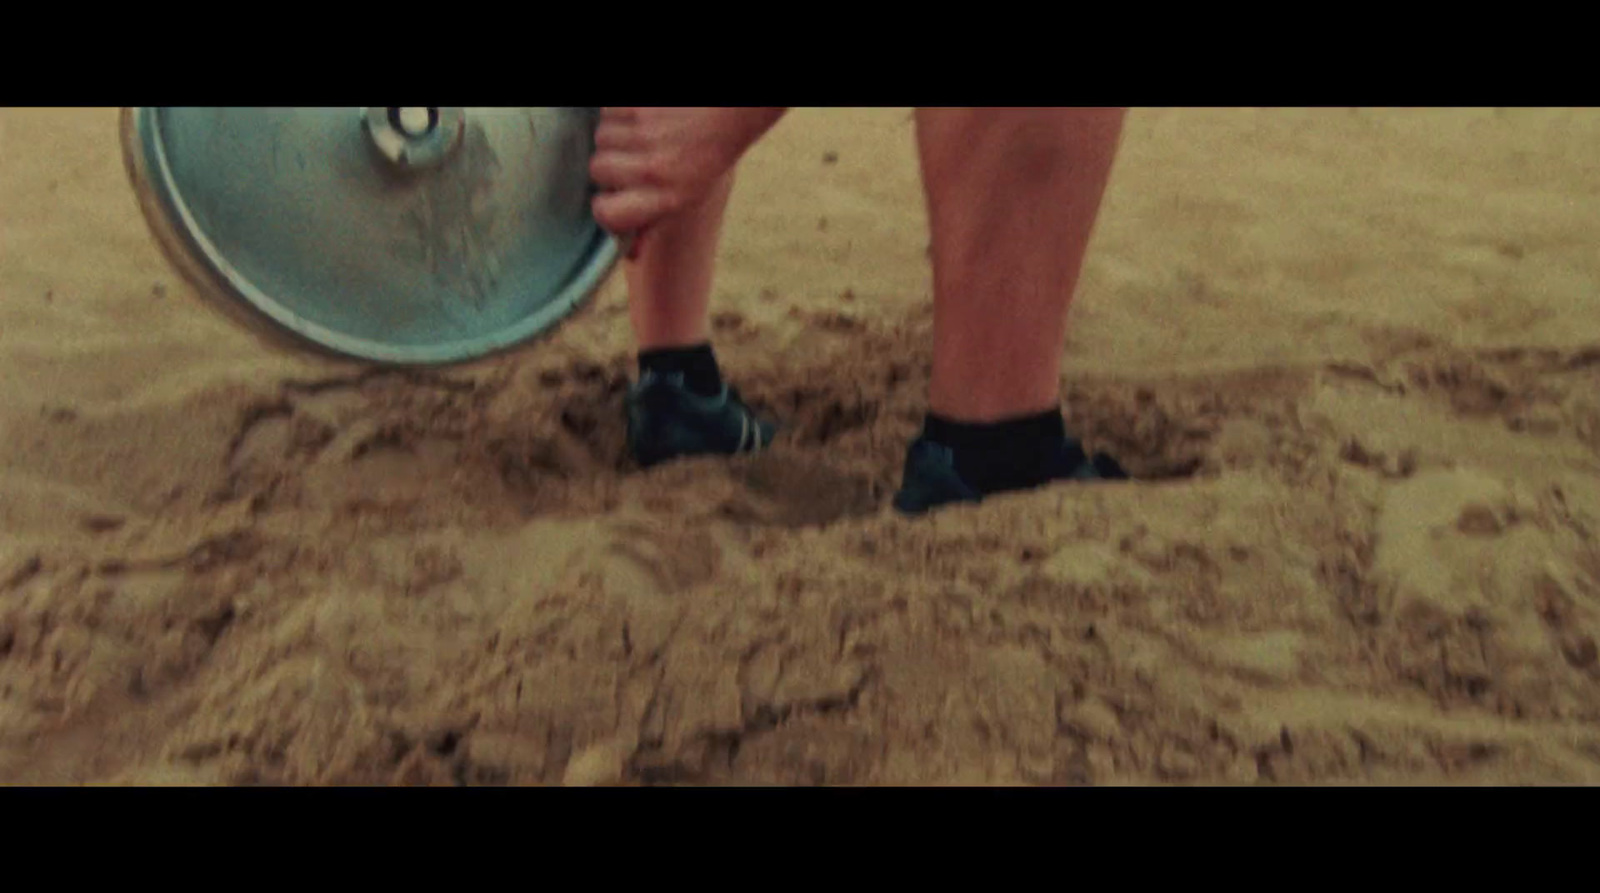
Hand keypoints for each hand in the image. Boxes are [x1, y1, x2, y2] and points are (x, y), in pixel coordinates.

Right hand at [590, 107, 785, 251]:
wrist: (731, 110)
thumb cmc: (705, 156)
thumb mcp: (690, 195)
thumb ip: (655, 221)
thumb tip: (631, 254)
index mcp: (670, 198)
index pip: (607, 215)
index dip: (604, 208)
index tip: (612, 200)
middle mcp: (656, 170)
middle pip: (598, 169)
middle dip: (610, 161)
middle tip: (633, 154)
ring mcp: (648, 136)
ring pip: (600, 136)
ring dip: (614, 132)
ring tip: (641, 131)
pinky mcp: (640, 106)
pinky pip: (607, 111)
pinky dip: (617, 110)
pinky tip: (641, 114)